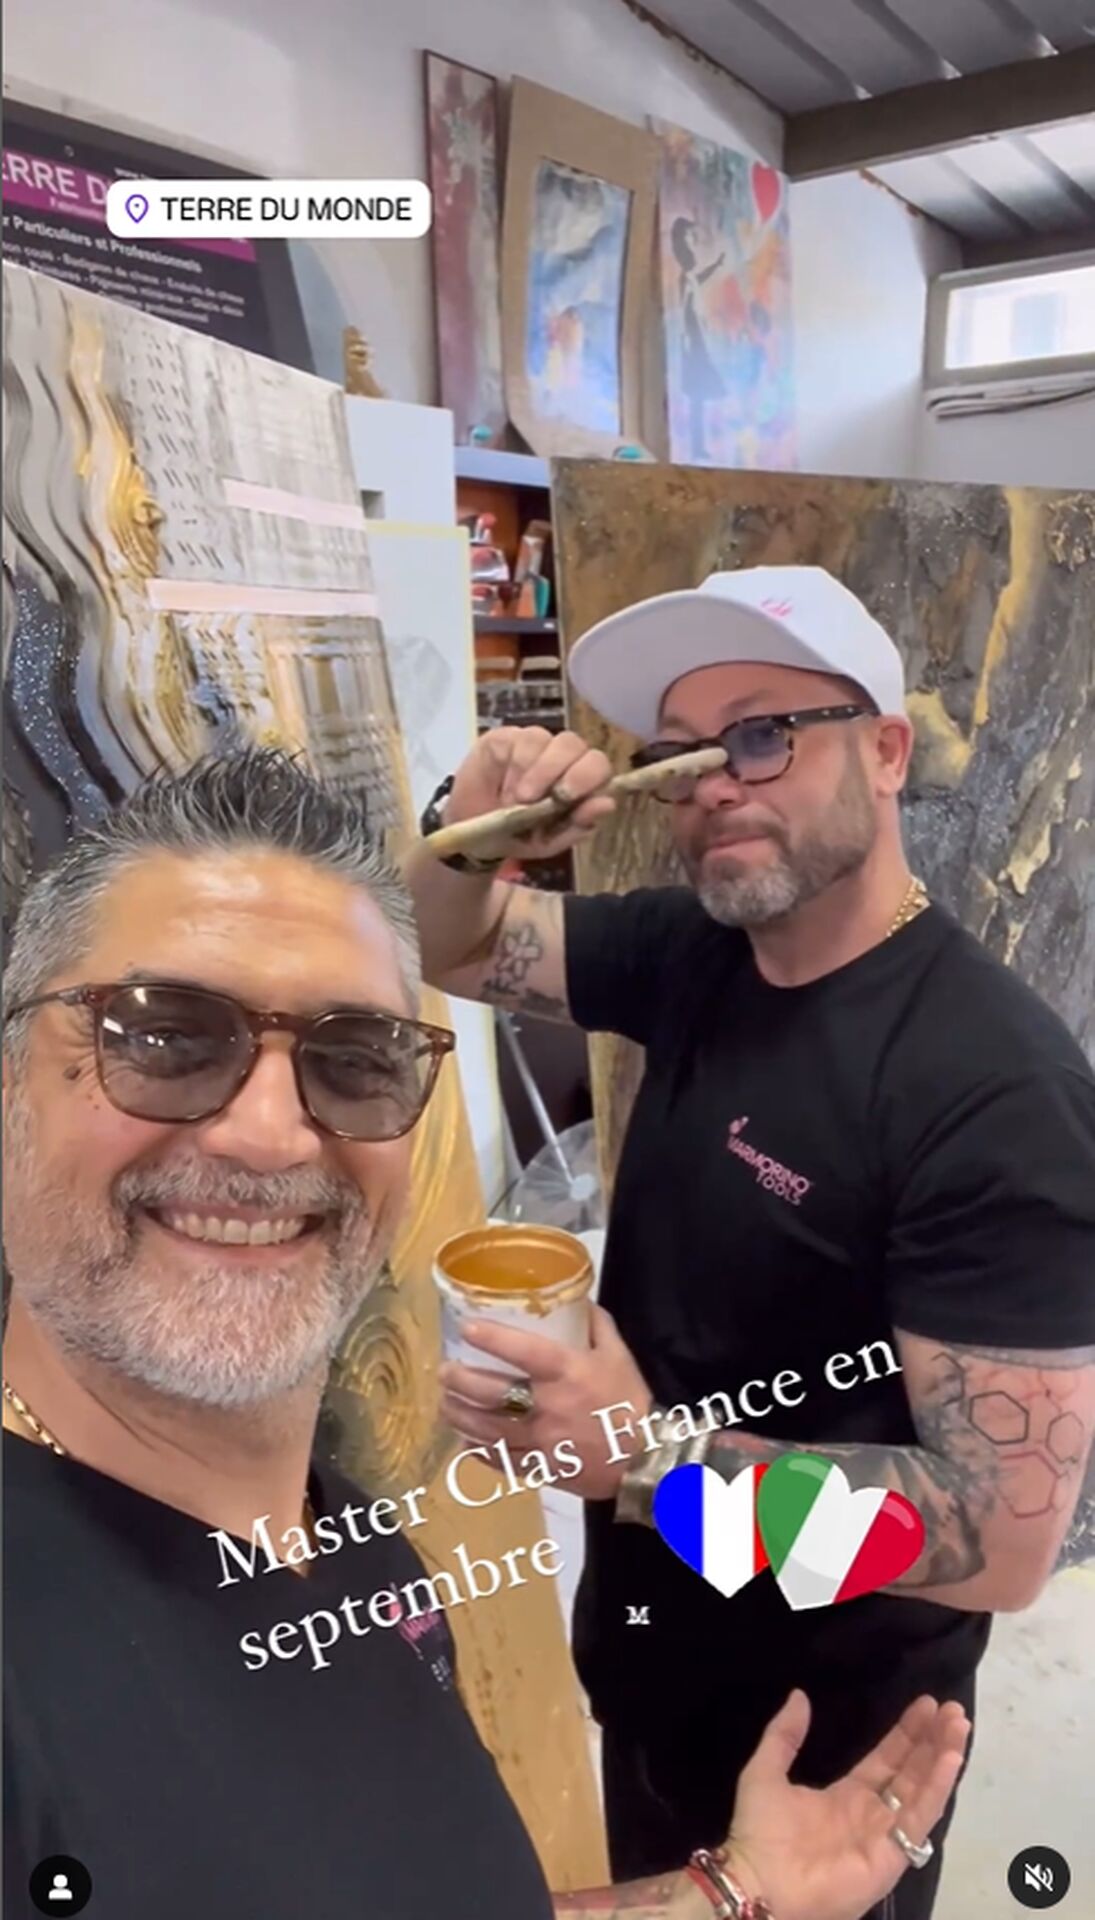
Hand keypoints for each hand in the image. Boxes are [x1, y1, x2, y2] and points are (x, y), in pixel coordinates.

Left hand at [438, 1306, 652, 1500]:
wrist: (646, 1458)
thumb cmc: (629, 1401)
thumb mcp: (618, 1355)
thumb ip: (597, 1325)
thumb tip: (577, 1299)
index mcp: (567, 1373)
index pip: (523, 1351)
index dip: (492, 1338)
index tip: (467, 1328)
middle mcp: (547, 1405)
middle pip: (492, 1393)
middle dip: (461, 1381)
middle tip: (444, 1372)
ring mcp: (541, 1440)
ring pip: (488, 1429)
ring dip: (460, 1416)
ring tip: (444, 1404)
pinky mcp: (540, 1468)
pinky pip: (502, 1460)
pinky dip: (479, 1452)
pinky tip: (465, 1443)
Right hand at [445, 726, 616, 860]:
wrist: (474, 837)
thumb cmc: (518, 836)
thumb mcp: (548, 842)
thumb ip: (578, 825)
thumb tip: (608, 803)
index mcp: (579, 782)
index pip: (598, 766)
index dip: (588, 778)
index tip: (566, 799)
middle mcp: (562, 758)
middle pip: (575, 745)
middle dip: (558, 771)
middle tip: (535, 799)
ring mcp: (536, 744)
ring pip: (549, 740)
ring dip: (534, 773)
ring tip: (516, 801)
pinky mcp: (508, 737)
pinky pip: (521, 738)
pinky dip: (515, 765)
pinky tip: (505, 786)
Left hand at [723, 1690, 968, 1919]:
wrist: (761, 1880)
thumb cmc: (761, 1831)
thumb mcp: (766, 1771)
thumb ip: (784, 1734)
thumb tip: (799, 1696)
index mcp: (846, 1796)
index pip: (886, 1759)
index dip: (906, 1733)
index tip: (925, 1704)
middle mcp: (872, 1814)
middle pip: (911, 1771)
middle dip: (933, 1740)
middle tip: (952, 1709)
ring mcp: (886, 1835)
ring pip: (923, 1789)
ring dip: (943, 1756)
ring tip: (959, 1724)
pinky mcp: (894, 1854)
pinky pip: (922, 1816)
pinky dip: (938, 1787)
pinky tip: (951, 1758)